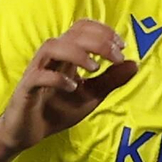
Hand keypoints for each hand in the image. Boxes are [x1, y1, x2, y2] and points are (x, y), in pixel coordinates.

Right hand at [0, 20, 137, 152]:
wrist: (29, 132)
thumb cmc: (57, 110)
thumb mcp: (92, 95)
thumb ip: (111, 79)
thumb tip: (134, 63)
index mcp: (66, 55)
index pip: (82, 28)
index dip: (103, 31)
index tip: (121, 47)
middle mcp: (51, 58)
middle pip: (71, 34)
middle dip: (98, 42)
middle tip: (116, 57)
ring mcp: (37, 71)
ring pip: (52, 47)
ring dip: (77, 53)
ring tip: (95, 68)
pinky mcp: (27, 89)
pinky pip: (39, 76)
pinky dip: (58, 78)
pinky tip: (73, 87)